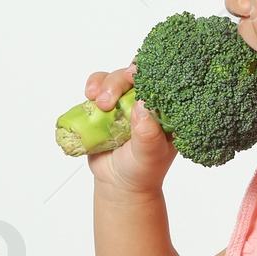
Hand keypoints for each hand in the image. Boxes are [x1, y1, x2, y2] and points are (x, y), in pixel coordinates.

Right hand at [82, 62, 175, 194]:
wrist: (119, 183)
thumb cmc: (142, 170)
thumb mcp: (149, 155)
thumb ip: (147, 133)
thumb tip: (142, 103)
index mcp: (167, 109)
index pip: (164, 81)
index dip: (151, 72)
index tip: (135, 75)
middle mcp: (148, 101)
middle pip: (136, 74)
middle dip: (120, 80)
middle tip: (108, 101)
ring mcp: (126, 100)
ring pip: (116, 76)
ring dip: (105, 84)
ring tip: (99, 104)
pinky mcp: (107, 104)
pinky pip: (99, 84)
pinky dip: (93, 85)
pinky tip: (89, 96)